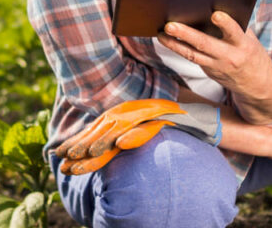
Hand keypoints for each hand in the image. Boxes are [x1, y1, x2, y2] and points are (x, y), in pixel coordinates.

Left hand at [54, 100, 221, 174]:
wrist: (213, 118)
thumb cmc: (180, 127)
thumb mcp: (149, 132)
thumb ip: (130, 138)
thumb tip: (108, 151)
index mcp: (131, 113)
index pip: (100, 128)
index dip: (79, 141)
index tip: (58, 157)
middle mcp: (139, 109)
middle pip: (105, 127)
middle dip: (83, 145)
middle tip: (63, 162)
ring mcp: (154, 111)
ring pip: (123, 127)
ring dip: (103, 141)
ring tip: (85, 156)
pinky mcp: (170, 116)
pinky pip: (151, 127)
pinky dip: (136, 136)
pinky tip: (122, 146)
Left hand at [158, 12, 271, 121]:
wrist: (258, 87)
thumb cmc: (254, 57)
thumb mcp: (251, 41)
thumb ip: (237, 28)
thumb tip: (215, 10)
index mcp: (243, 46)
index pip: (234, 33)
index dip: (225, 24)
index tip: (216, 14)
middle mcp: (229, 57)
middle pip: (205, 44)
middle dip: (186, 34)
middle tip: (170, 25)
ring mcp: (217, 67)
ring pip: (192, 55)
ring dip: (174, 44)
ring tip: (161, 34)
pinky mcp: (209, 72)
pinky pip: (193, 58)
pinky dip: (180, 48)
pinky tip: (169, 40)